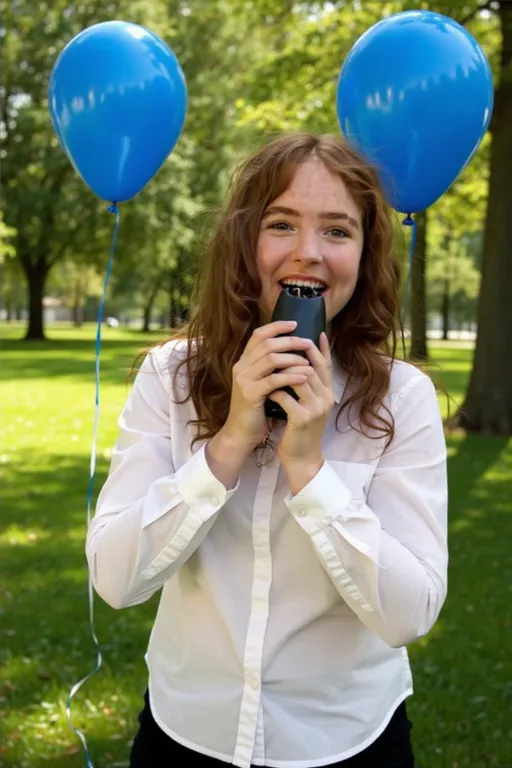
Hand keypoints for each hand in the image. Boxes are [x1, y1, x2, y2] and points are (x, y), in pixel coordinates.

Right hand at [223, 320, 312, 450]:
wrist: (242, 432)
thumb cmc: (257, 408)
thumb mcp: (261, 382)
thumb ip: (270, 367)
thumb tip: (292, 349)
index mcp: (244, 362)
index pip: (259, 335)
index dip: (277, 326)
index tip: (295, 323)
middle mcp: (241, 367)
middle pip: (267, 344)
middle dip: (290, 341)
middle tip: (307, 342)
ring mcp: (244, 380)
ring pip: (270, 359)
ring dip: (292, 358)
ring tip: (308, 361)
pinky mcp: (250, 394)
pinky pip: (274, 380)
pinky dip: (291, 376)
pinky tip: (304, 377)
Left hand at [268, 332, 333, 491]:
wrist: (302, 458)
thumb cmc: (300, 429)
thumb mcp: (308, 405)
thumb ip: (307, 386)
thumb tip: (299, 364)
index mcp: (328, 393)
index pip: (326, 365)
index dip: (322, 348)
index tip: (317, 332)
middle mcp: (326, 398)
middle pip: (313, 367)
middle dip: (298, 353)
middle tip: (283, 343)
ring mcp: (315, 408)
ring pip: (301, 378)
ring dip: (284, 369)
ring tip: (270, 364)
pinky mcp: (302, 419)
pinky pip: (287, 397)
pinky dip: (276, 391)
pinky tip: (268, 390)